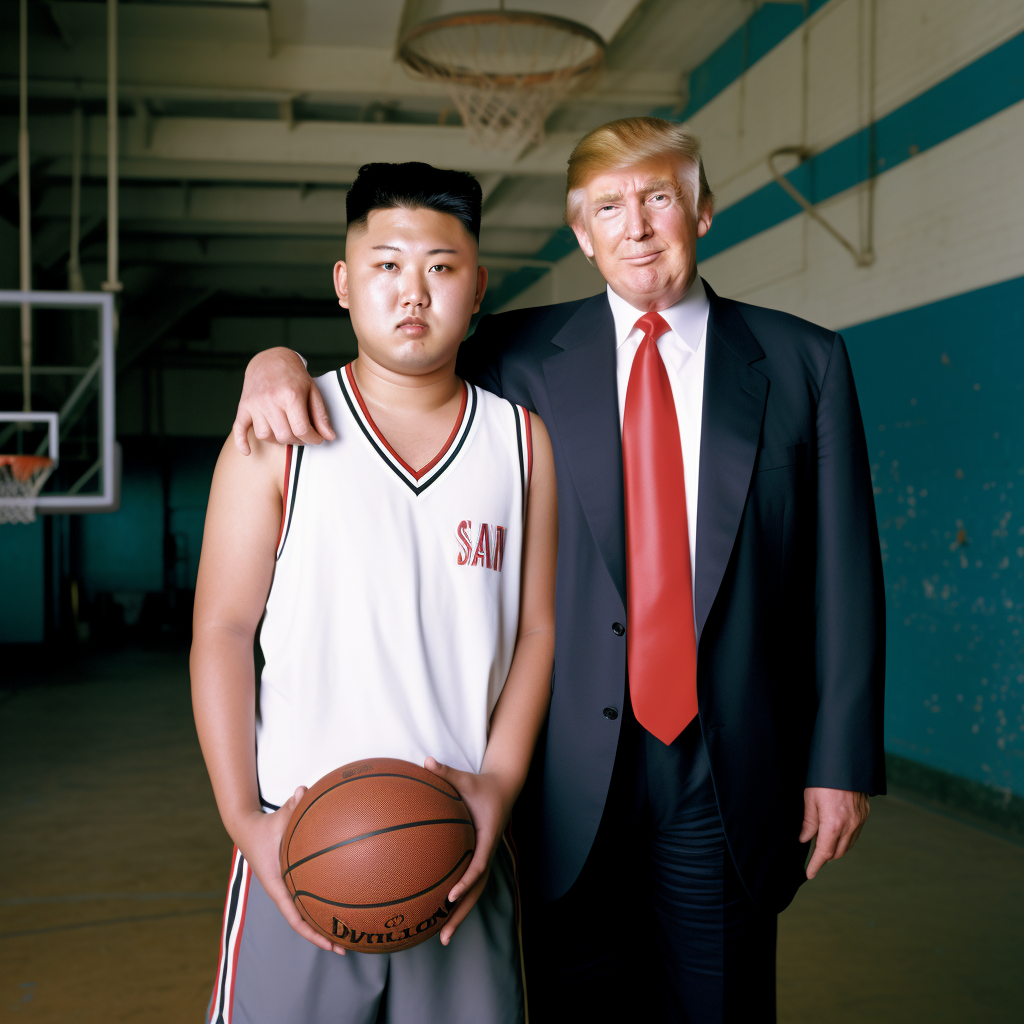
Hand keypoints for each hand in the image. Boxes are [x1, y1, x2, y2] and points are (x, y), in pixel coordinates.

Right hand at [232, 347, 334, 454]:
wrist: (270, 359)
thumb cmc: (294, 375)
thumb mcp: (312, 391)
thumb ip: (321, 415)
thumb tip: (330, 437)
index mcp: (290, 395)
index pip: (302, 429)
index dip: (313, 439)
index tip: (317, 438)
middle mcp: (270, 400)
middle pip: (284, 435)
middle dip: (298, 440)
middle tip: (303, 435)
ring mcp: (255, 403)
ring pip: (265, 435)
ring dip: (277, 439)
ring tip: (286, 431)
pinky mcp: (243, 406)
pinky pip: (239, 429)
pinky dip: (242, 442)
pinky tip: (248, 451)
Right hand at [232, 787, 345, 953]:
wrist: (248, 831)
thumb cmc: (265, 827)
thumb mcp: (278, 818)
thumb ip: (292, 806)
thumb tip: (303, 790)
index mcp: (278, 886)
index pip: (295, 918)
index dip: (312, 933)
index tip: (330, 944)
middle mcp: (284, 892)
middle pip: (305, 923)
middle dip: (324, 937)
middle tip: (348, 947)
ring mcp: (288, 889)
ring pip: (308, 913)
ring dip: (325, 924)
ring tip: (350, 932)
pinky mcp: (293, 882)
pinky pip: (309, 896)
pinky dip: (324, 901)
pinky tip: (344, 899)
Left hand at [424, 757, 514, 945]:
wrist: (503, 788)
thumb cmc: (481, 784)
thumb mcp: (465, 778)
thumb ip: (446, 772)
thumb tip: (426, 761)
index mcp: (486, 837)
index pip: (478, 864)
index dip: (465, 881)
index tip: (451, 896)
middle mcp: (486, 852)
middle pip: (476, 890)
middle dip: (461, 914)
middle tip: (444, 935)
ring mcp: (483, 858)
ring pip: (474, 892)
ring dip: (460, 915)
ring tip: (442, 937)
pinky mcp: (478, 858)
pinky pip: (467, 883)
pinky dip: (457, 900)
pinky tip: (438, 912)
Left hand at [800, 787, 869, 879]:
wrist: (846, 763)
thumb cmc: (824, 780)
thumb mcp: (810, 799)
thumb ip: (809, 822)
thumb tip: (805, 839)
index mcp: (833, 824)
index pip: (824, 853)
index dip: (816, 865)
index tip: (809, 873)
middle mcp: (849, 826)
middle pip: (837, 852)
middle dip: (825, 857)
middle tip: (813, 856)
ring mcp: (859, 821)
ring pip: (848, 845)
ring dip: (836, 848)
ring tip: (823, 844)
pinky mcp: (865, 814)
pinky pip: (855, 834)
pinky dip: (845, 839)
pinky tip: (837, 833)